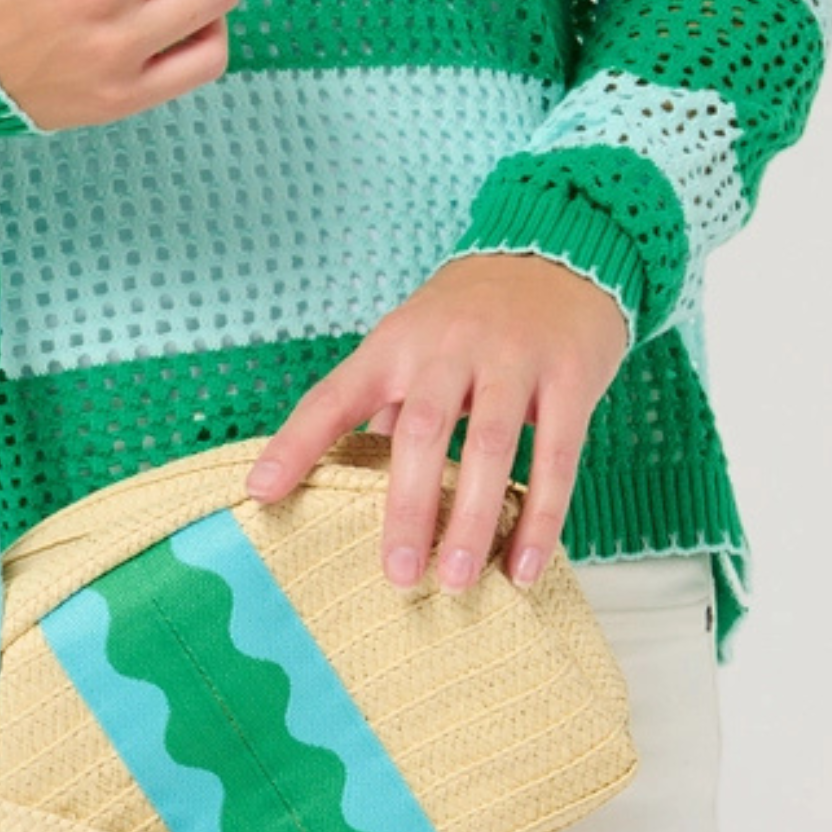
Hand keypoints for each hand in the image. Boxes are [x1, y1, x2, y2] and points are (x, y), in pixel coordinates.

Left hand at [242, 253, 630, 592]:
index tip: (261, 493)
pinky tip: (523, 566)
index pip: (334, 395)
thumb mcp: (416, 342)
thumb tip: (348, 481)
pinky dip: (540, 517)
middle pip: (417, 430)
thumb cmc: (472, 315)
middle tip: (397, 576)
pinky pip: (555, 456)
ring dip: (471, 520)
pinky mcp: (570, 376)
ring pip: (487, 446)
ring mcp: (511, 360)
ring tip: (455, 582)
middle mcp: (447, 347)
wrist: (561, 249)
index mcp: (395, 343)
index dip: (295, 443)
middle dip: (405, 508)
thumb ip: (387, 406)